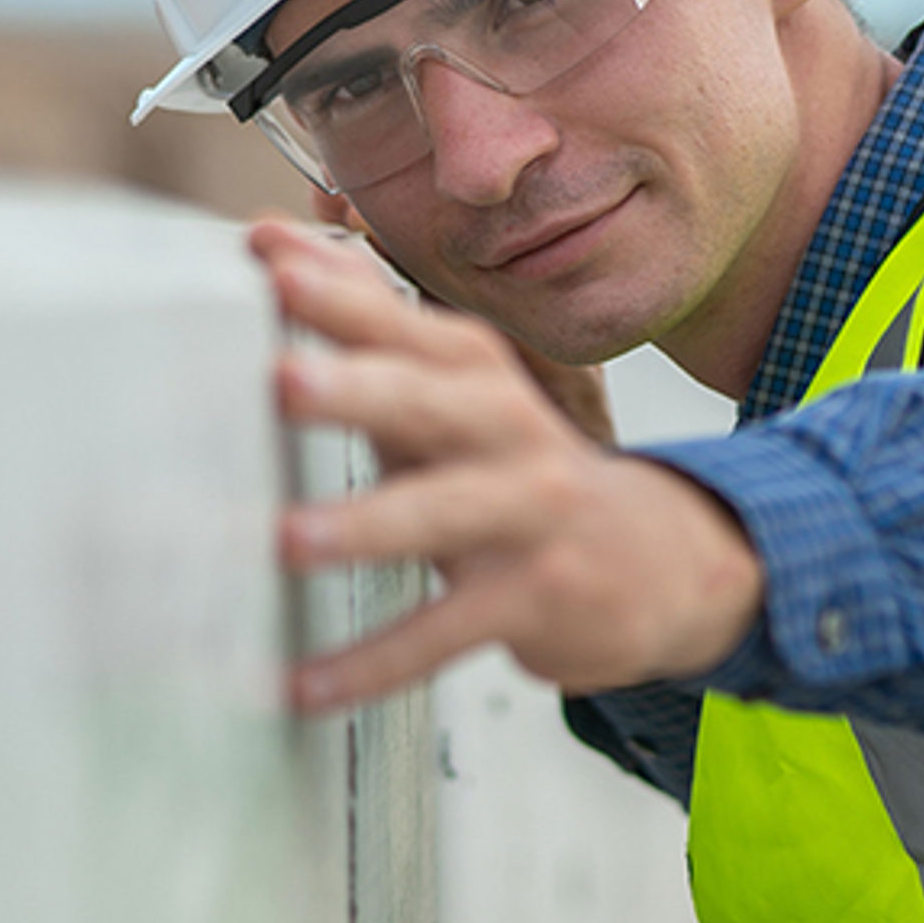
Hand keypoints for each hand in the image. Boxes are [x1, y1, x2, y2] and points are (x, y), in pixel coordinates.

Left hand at [252, 217, 764, 714]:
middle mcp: (504, 428)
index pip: (402, 322)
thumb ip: (363, 320)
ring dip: (366, 527)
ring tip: (287, 542)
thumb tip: (266, 235)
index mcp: (473, 371)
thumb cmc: (512, 464)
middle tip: (281, 383)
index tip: (263, 261)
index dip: (337, 292)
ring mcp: (526, 513)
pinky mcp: (535, 597)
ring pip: (443, 514)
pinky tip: (307, 687)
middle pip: (429, 402)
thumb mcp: (451, 389)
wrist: (660, 558)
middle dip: (356, 389)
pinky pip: (443, 633)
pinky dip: (373, 664)